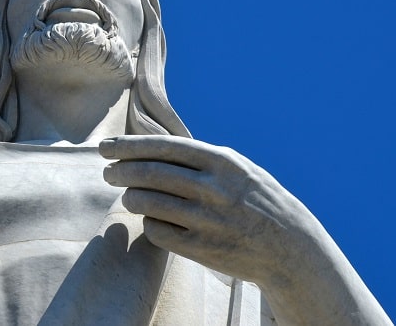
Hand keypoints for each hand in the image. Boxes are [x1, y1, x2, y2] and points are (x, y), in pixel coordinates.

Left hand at [100, 135, 317, 286]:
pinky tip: (152, 218)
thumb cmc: (253, 198)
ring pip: (148, 203)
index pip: (162, 147)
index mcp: (221, 162)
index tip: (106, 146)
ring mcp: (208, 220)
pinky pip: (157, 231)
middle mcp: (214, 189)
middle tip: (107, 172)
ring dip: (130, 197)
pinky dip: (148, 223)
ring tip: (128, 195)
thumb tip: (147, 145)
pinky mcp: (202, 249)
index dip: (128, 146)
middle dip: (120, 171)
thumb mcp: (235, 167)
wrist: (289, 247)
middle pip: (149, 174)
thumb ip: (197, 156)